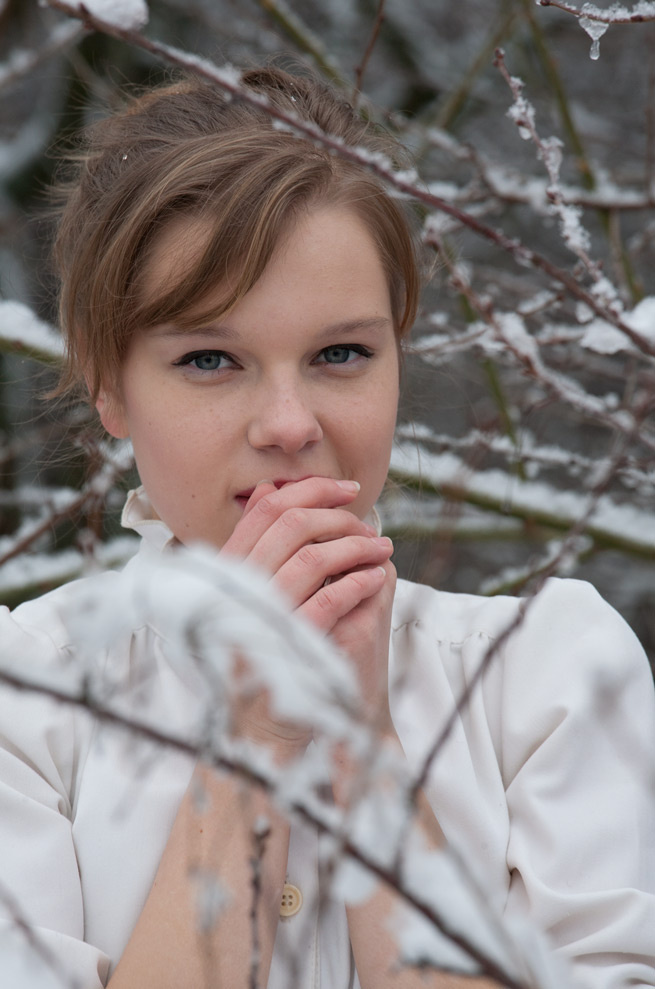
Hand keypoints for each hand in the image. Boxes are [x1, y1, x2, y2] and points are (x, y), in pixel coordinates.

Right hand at [221, 477, 394, 736]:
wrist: (260, 720)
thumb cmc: (262, 646)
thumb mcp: (250, 588)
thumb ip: (259, 541)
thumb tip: (270, 489)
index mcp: (228, 568)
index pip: (266, 509)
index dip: (310, 490)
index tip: (347, 490)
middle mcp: (239, 586)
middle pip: (292, 525)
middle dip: (340, 516)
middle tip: (371, 524)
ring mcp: (263, 613)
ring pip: (314, 558)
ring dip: (356, 547)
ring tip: (382, 549)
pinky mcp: (290, 643)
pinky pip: (330, 599)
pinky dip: (358, 583)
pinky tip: (376, 579)